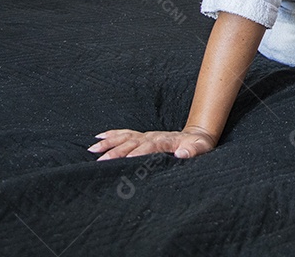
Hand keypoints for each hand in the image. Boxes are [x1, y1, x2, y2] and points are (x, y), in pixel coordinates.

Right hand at [88, 128, 216, 160]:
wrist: (197, 135)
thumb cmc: (199, 145)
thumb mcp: (202, 148)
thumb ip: (193, 151)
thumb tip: (182, 153)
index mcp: (166, 141)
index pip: (149, 147)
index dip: (138, 153)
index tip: (126, 159)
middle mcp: (153, 136)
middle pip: (132, 142)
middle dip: (116, 151)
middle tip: (100, 161)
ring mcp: (147, 135)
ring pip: (125, 137)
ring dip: (109, 143)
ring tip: (92, 150)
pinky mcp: (143, 136)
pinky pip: (125, 133)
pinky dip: (112, 135)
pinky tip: (98, 137)